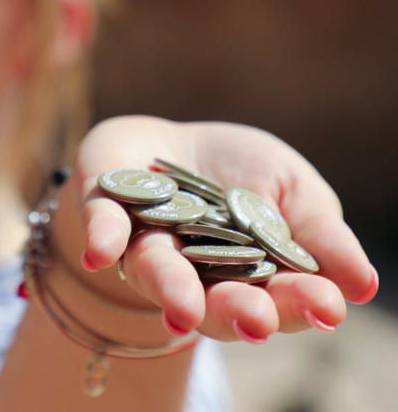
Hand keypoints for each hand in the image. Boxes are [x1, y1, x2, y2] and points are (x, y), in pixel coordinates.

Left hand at [67, 115, 376, 342]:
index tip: (326, 307)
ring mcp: (146, 242)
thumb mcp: (289, 188)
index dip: (298, 303)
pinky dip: (103, 238)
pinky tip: (101, 253)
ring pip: (157, 271)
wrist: (170, 144)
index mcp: (243, 271)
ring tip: (184, 309)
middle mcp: (192, 268)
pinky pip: (104, 227)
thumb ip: (318, 232)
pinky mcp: (107, 210)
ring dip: (171, 289)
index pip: (274, 294)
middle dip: (235, 309)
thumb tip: (363, 283)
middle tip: (258, 321)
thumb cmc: (239, 170)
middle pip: (213, 297)